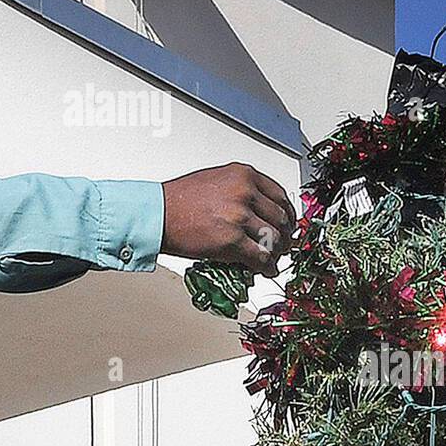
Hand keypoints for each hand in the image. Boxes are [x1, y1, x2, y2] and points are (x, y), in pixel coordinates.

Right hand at [161, 163, 295, 276]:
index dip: (287, 213)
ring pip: (274, 239)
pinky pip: (261, 257)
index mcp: (244, 175)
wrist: (158, 214)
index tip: (288, 223)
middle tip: (283, 245)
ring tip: (273, 259)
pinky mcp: (232, 241)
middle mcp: (245, 193)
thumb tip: (259, 208)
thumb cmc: (179, 198)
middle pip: (280, 218)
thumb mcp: (217, 179)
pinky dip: (267, 267)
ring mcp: (240, 216)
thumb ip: (241, 189)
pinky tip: (266, 270)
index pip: (280, 195)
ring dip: (276, 253)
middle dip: (284, 236)